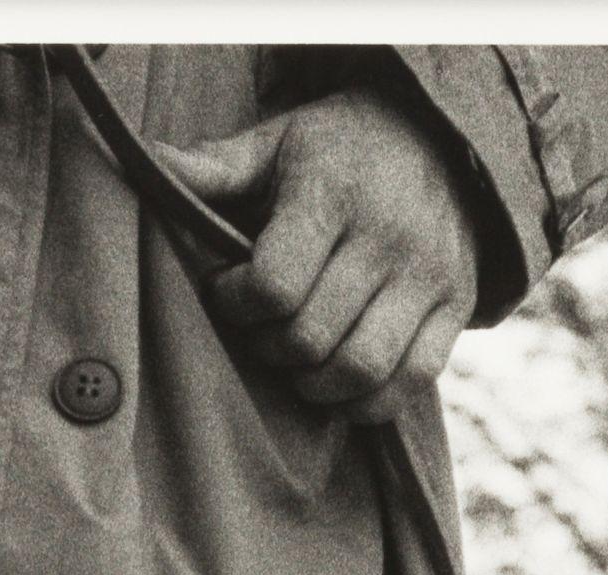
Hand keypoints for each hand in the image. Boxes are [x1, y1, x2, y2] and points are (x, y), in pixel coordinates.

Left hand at [153, 93, 479, 421]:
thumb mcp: (279, 141)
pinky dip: (367, 402)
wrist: (446, 140)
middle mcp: (388, 238)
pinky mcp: (457, 309)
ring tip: (295, 361)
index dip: (235, 303)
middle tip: (257, 330)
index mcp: (333, 194)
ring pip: (359, 370)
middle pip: (310, 337)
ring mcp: (428, 278)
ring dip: (313, 384)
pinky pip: (410, 382)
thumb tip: (149, 163)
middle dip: (267, 347)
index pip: (273, 285)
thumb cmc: (341, 149)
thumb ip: (218, 164)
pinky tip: (339, 384)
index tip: (226, 289)